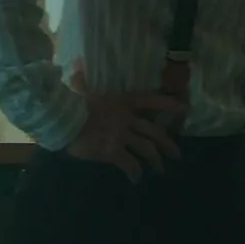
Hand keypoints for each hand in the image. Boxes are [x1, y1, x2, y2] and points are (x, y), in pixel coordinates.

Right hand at [63, 90, 187, 182]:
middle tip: (177, 154)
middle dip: (168, 144)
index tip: (185, 109)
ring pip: (146, 149)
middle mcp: (126, 119)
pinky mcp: (112, 151)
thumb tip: (78, 65)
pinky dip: (134, 171)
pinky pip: (128, 163)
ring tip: (161, 169)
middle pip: (154, 131)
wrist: (59, 120)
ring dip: (156, 160)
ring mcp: (121, 136)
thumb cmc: (69, 103)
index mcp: (122, 101)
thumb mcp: (80, 88)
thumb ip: (83, 79)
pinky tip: (136, 178)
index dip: (169, 104)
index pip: (152, 101)